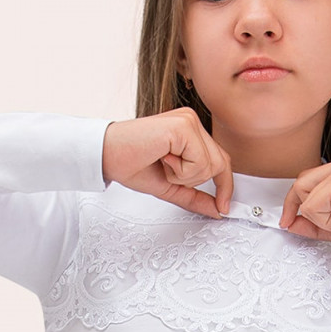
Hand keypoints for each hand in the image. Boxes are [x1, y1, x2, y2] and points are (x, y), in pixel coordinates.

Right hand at [102, 108, 232, 218]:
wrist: (106, 155)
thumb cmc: (131, 164)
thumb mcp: (171, 187)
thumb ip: (195, 197)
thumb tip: (217, 210)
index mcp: (190, 131)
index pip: (220, 160)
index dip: (225, 186)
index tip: (224, 208)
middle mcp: (192, 122)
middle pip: (219, 164)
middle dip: (193, 180)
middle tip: (167, 172)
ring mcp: (189, 121)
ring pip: (210, 165)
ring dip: (184, 176)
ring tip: (162, 163)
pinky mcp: (184, 126)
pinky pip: (199, 161)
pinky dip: (180, 170)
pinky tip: (162, 158)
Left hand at [279, 154, 330, 255]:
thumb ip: (314, 222)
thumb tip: (291, 222)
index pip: (307, 180)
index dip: (296, 202)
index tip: (290, 220)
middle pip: (300, 184)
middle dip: (304, 210)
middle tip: (327, 225)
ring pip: (304, 196)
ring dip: (320, 218)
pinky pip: (312, 206)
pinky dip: (326, 221)